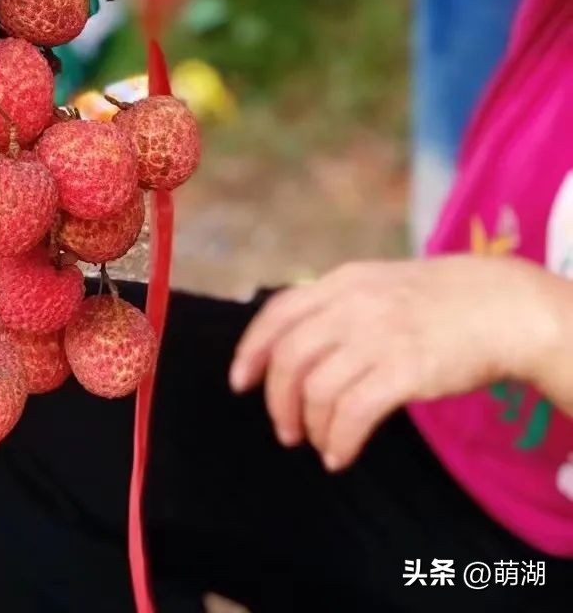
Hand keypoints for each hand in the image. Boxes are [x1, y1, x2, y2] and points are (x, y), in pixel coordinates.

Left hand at [228, 257, 560, 471]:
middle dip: (278, 400)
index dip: (251, 350)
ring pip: (317, 389)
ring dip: (310, 425)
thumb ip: (337, 306)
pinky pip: (354, 412)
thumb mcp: (377, 286)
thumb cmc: (437, 302)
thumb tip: (293, 346)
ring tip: (320, 443)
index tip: (239, 382)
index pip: (278, 312)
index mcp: (341, 282)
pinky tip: (341, 454)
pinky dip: (340, 439)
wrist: (497, 305)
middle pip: (289, 356)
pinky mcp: (405, 369)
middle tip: (285, 430)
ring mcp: (378, 336)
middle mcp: (352, 305)